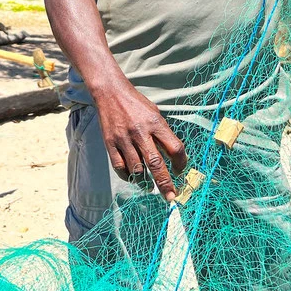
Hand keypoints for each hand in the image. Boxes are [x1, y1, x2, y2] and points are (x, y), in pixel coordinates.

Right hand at [94, 83, 187, 201]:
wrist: (110, 93)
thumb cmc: (136, 104)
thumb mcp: (155, 113)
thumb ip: (162, 134)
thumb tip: (171, 157)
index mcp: (155, 123)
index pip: (174, 148)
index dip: (181, 163)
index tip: (179, 171)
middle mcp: (140, 132)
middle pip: (156, 163)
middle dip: (164, 183)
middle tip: (170, 197)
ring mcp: (124, 139)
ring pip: (136, 168)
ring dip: (144, 181)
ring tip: (148, 186)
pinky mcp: (110, 143)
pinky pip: (119, 166)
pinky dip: (127, 176)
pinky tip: (132, 177)